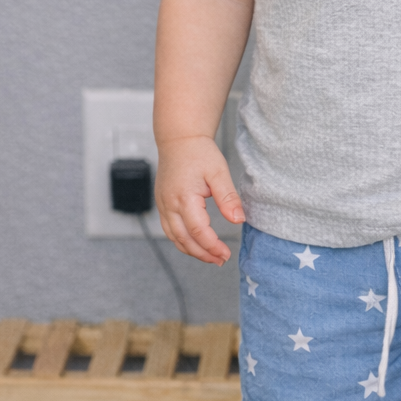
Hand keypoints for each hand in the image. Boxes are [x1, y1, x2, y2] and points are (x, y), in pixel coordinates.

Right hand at [154, 135, 244, 264]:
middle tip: (221, 260)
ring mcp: (163, 205)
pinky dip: (182, 241)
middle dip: (203, 254)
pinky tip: (196, 245)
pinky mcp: (162, 204)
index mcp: (184, 197)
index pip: (198, 231)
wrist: (179, 139)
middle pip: (184, 239)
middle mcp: (169, 204)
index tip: (226, 254)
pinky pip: (169, 230)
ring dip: (192, 250)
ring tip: (211, 258)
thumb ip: (228, 197)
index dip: (212, 246)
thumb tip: (238, 220)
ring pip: (174, 238)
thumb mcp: (219, 172)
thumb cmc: (200, 153)